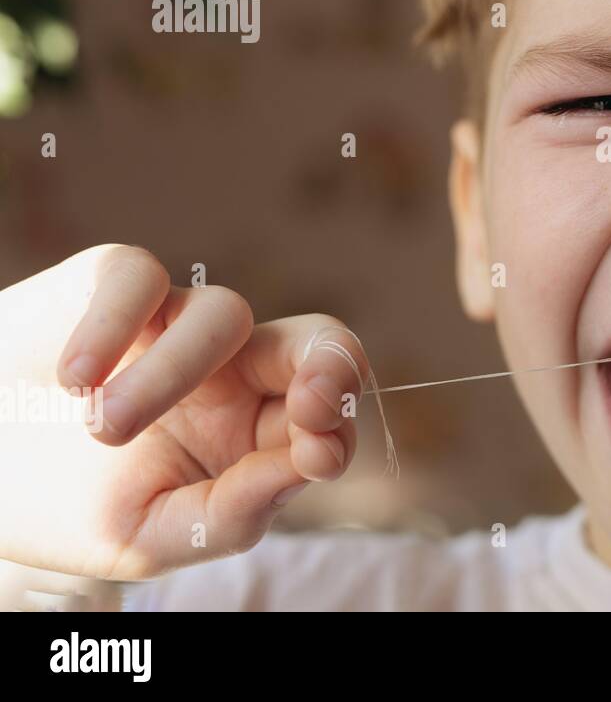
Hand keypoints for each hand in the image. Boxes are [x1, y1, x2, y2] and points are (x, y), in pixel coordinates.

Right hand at [0, 244, 369, 579]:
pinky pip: (142, 277)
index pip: (327, 409)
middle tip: (311, 402)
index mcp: (255, 430)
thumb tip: (304, 470)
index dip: (338, 423)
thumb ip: (231, 515)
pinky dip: (111, 325)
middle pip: (315, 340)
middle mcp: (231, 370)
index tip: (318, 454)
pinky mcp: (114, 282)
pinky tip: (73, 380)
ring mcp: (176, 322)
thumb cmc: (70, 508)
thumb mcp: (151, 536)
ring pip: (225, 315)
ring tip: (104, 430)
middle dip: (332, 365)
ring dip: (171, 376)